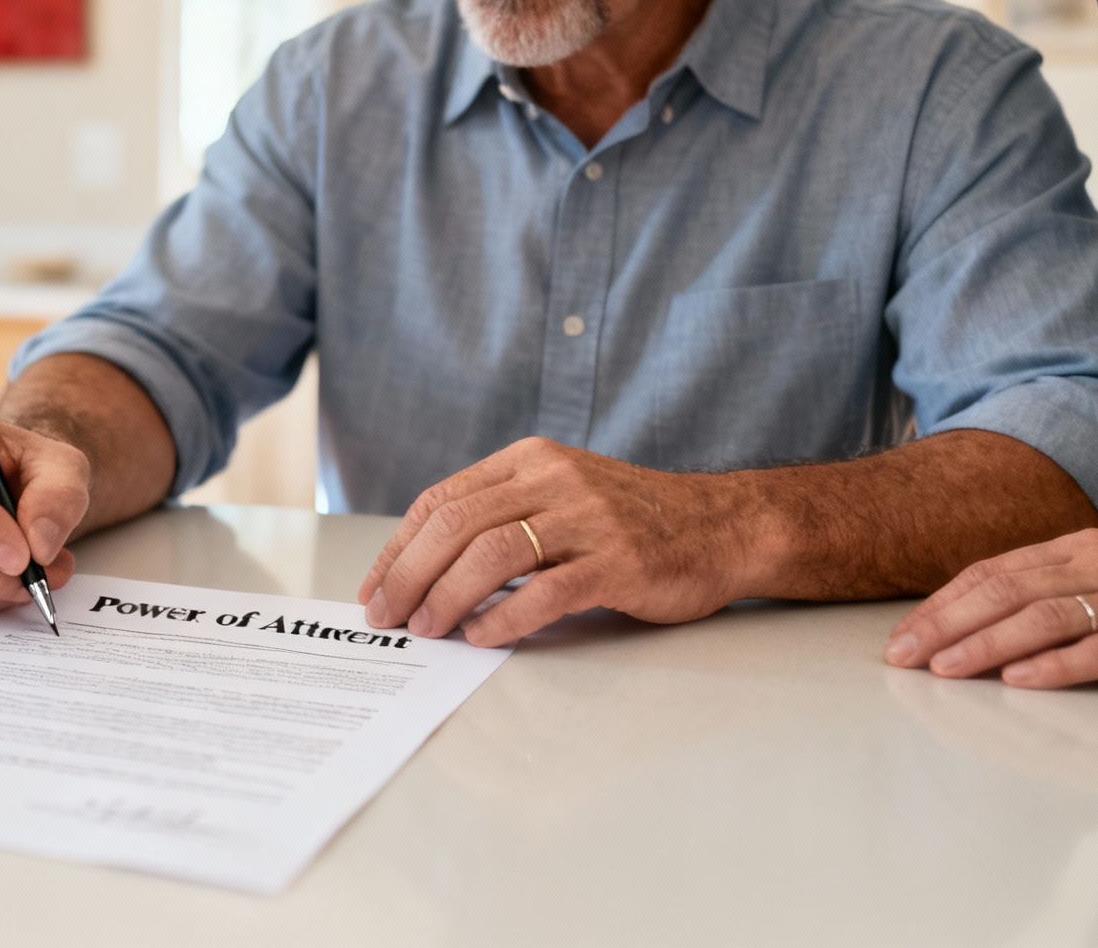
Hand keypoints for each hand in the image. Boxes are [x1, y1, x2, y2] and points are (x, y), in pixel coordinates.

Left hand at [357, 438, 762, 647]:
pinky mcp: (618, 562)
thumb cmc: (632, 520)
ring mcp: (588, 519)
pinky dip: (504, 618)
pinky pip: (546, 591)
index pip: (442, 500)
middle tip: (385, 616)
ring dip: (447, 596)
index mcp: (530, 460)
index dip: (398, 547)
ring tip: (426, 629)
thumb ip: (503, 514)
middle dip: (408, 575)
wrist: (723, 526)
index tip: (374, 588)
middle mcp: (554, 481)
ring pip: (492, 554)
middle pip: (457, 525)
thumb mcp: (561, 494)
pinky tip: (482, 637)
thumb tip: (424, 568)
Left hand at [884, 530, 1097, 687]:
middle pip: (1006, 592)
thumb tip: (972, 616)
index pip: (992, 572)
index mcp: (1078, 550)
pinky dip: (1057, 666)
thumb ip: (1048, 587)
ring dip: (988, 644)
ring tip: (946, 669)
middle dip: (946, 625)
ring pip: (1046, 618)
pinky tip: (1020, 679)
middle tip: (903, 656)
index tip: (901, 636)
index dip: (941, 603)